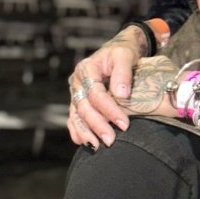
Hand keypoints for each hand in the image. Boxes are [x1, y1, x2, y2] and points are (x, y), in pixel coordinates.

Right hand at [67, 27, 147, 148]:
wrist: (118, 52)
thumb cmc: (123, 53)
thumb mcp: (125, 56)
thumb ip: (123, 73)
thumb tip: (121, 94)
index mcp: (87, 69)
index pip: (96, 94)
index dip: (110, 110)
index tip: (125, 124)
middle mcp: (77, 82)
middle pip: (84, 107)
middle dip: (97, 125)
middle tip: (111, 140)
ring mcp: (76, 93)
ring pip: (76, 115)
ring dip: (86, 132)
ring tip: (97, 146)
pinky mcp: (78, 102)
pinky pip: (74, 118)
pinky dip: (78, 131)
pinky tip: (86, 143)